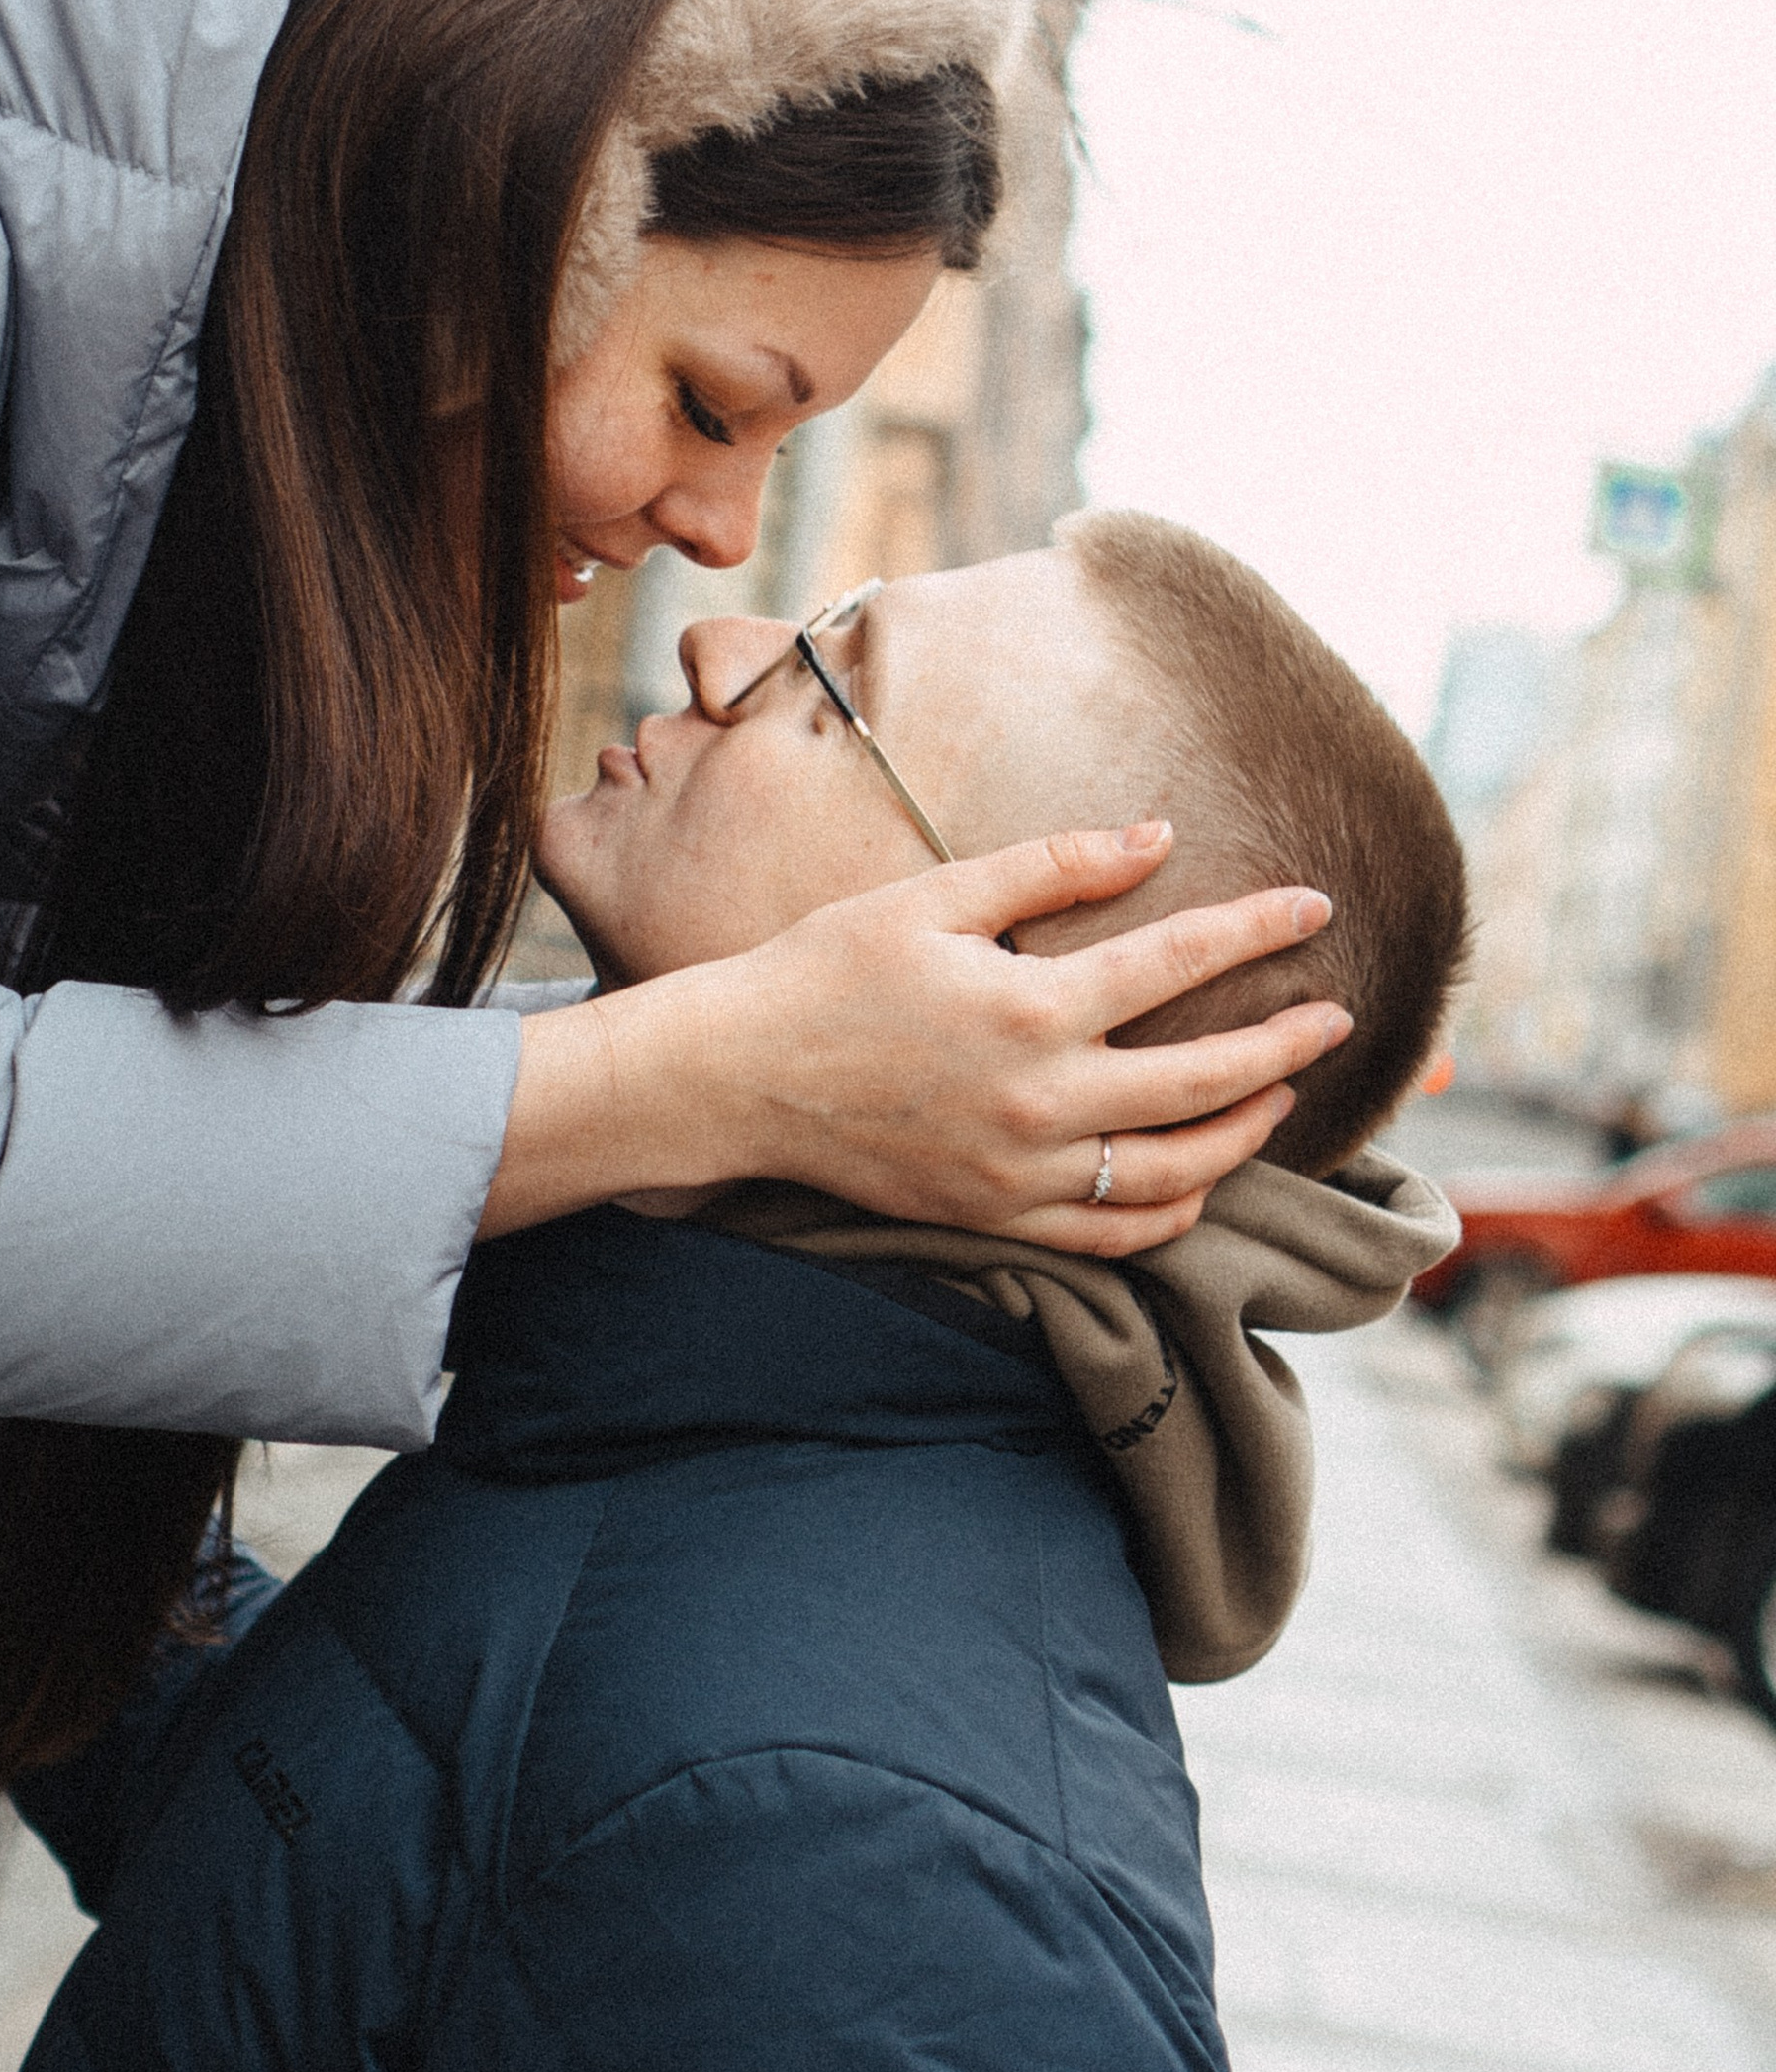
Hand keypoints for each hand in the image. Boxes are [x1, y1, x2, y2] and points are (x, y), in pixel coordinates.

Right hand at [484, 823, 1348, 1253]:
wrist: (737, 1076)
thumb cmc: (827, 969)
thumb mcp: (934, 895)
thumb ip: (1053, 866)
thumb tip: (1156, 838)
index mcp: (1029, 1006)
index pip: (1179, 962)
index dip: (1258, 929)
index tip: (1315, 907)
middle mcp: (1041, 1099)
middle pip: (1207, 1079)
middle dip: (1286, 1045)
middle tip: (1333, 1016)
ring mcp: (1022, 1171)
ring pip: (1177, 1172)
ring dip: (1245, 1133)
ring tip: (1280, 1094)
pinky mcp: (998, 1215)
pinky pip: (1117, 1232)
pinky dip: (1175, 1210)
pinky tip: (1200, 1180)